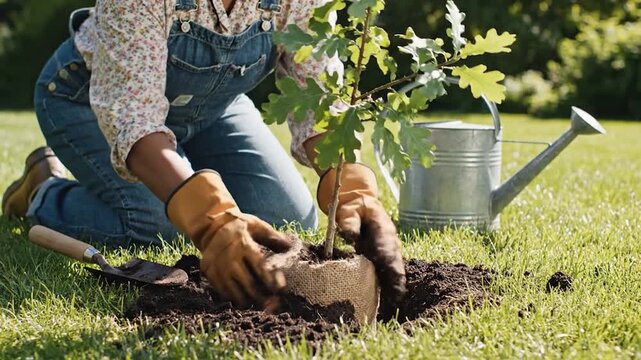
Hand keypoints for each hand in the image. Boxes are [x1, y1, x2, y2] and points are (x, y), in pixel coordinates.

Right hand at [199, 212, 290, 307]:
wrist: (210, 226)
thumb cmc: (239, 226)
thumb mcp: (256, 226)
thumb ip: (273, 237)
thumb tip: (290, 248)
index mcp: (243, 245)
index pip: (259, 266)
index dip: (270, 280)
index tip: (280, 290)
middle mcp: (230, 258)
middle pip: (248, 284)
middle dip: (261, 297)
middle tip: (272, 305)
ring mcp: (218, 267)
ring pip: (234, 291)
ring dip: (247, 301)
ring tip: (258, 304)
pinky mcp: (210, 273)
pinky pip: (222, 291)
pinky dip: (233, 298)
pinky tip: (242, 299)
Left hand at [317, 163, 406, 315]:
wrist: (361, 205)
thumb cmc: (355, 209)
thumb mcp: (349, 210)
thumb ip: (349, 222)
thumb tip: (351, 236)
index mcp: (383, 229)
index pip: (387, 245)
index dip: (388, 258)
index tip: (388, 270)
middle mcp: (390, 241)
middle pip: (395, 261)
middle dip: (396, 278)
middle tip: (397, 296)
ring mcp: (389, 250)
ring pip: (395, 269)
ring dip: (395, 284)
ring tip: (395, 301)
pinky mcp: (385, 257)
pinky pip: (389, 272)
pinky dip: (390, 284)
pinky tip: (389, 298)